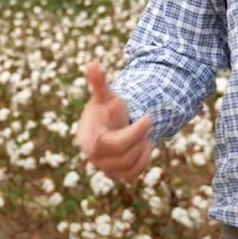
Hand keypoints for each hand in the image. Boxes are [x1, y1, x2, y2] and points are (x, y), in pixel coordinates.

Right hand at [75, 61, 152, 181]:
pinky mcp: (117, 175)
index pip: (109, 144)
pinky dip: (143, 160)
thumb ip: (98, 82)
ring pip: (130, 166)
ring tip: (141, 134)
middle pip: (123, 156)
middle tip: (146, 122)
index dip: (132, 133)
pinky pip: (134, 174)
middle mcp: (94, 157)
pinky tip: (142, 145)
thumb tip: (91, 64)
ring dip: (142, 148)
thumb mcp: (106, 95)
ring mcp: (105, 168)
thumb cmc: (107, 108)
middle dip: (140, 138)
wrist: (111, 124)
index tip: (149, 117)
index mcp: (89, 138)